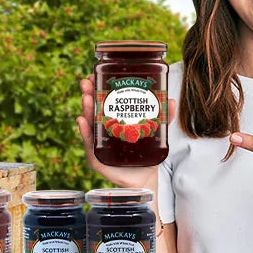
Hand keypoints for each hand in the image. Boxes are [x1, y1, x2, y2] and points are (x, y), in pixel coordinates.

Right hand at [76, 76, 174, 192]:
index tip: (95, 74)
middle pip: (93, 110)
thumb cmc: (146, 154)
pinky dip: (84, 132)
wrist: (145, 179)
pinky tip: (82, 120)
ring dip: (86, 109)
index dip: (98, 88)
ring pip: (89, 124)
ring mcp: (98, 145)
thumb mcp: (155, 132)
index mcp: (113, 122)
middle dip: (88, 94)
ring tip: (86, 97)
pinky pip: (89, 145)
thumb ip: (163, 117)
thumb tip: (171, 100)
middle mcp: (103, 131)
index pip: (103, 101)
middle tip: (87, 82)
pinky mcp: (97, 160)